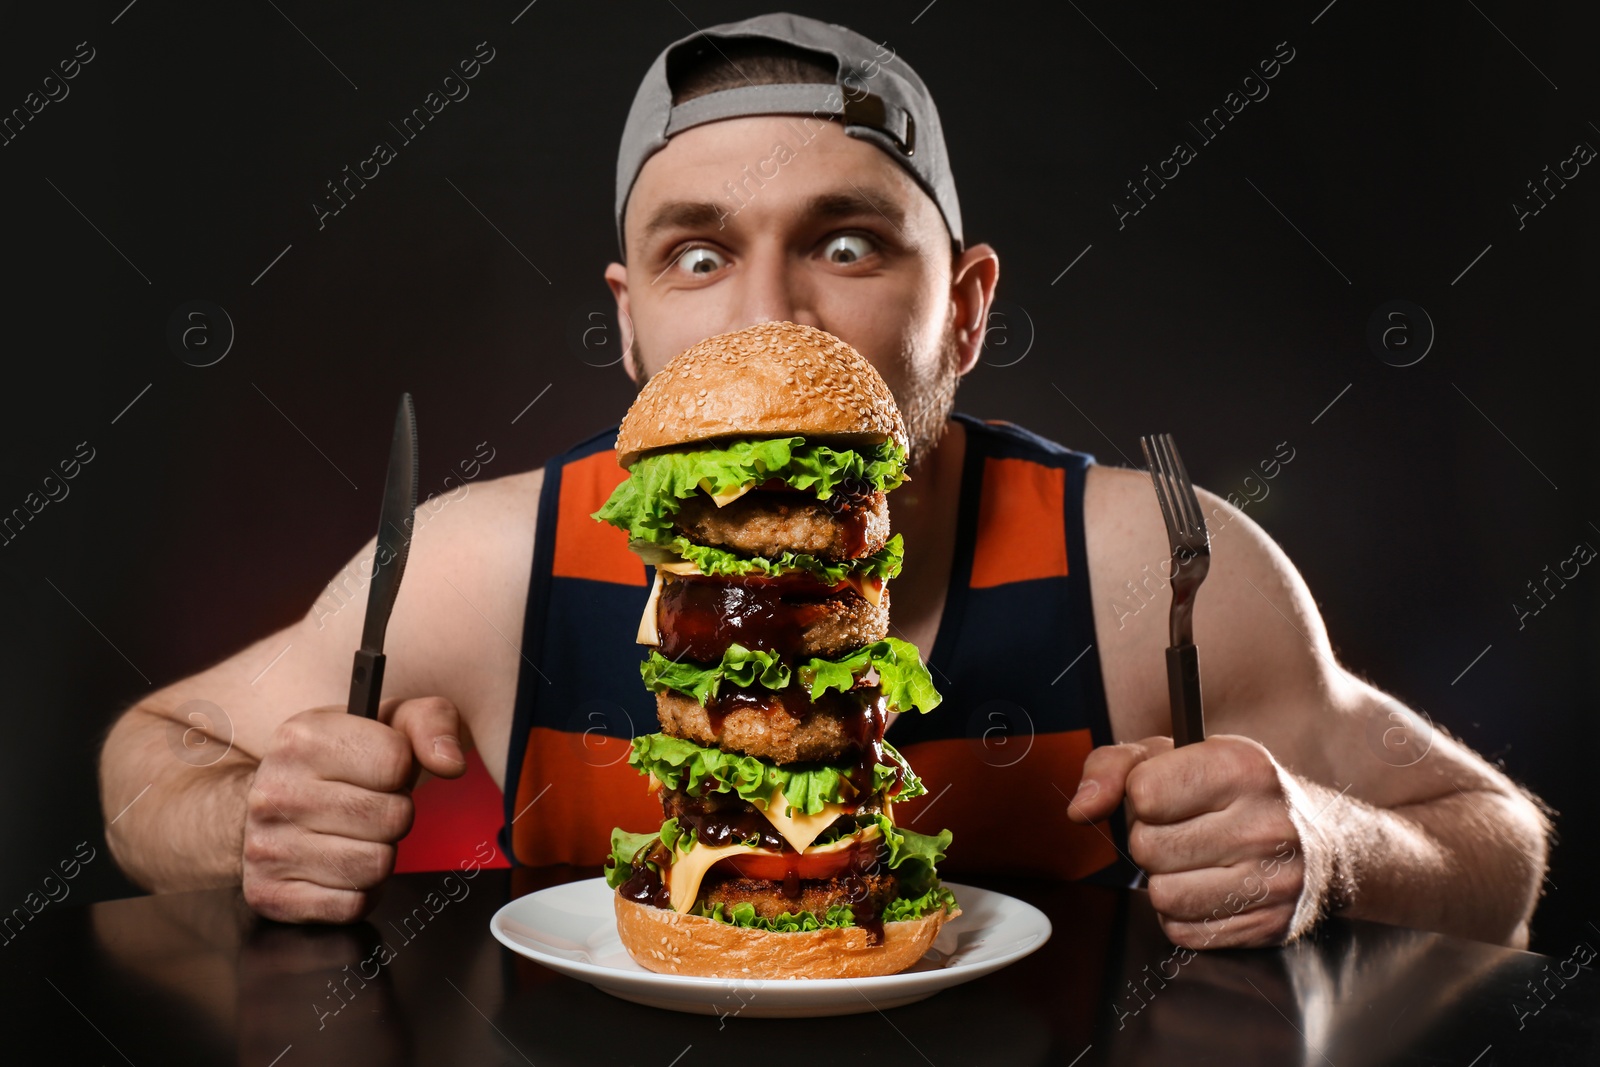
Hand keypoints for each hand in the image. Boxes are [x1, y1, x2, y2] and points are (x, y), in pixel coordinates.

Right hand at [242, 697, 467, 922]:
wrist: (270, 801)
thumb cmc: (340, 759)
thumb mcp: (386, 721)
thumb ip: (430, 722)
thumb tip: (451, 763)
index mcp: (301, 738)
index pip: (395, 762)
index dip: (402, 769)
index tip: (381, 770)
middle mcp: (275, 792)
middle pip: (392, 817)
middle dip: (395, 814)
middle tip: (370, 806)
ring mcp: (266, 847)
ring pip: (376, 865)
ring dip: (379, 853)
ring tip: (354, 834)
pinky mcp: (271, 895)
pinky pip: (352, 905)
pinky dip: (359, 891)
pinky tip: (339, 864)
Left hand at [1067, 734, 1326, 947]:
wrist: (1329, 843)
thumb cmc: (1239, 791)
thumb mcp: (1180, 755)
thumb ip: (1115, 767)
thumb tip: (1080, 809)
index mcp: (1241, 766)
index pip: (1144, 792)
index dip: (1142, 795)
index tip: (1166, 793)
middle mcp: (1262, 823)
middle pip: (1147, 847)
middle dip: (1151, 839)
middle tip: (1183, 829)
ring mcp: (1271, 879)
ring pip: (1162, 894)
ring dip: (1165, 879)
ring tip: (1194, 859)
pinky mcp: (1268, 925)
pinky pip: (1182, 932)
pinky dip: (1183, 914)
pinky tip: (1208, 887)